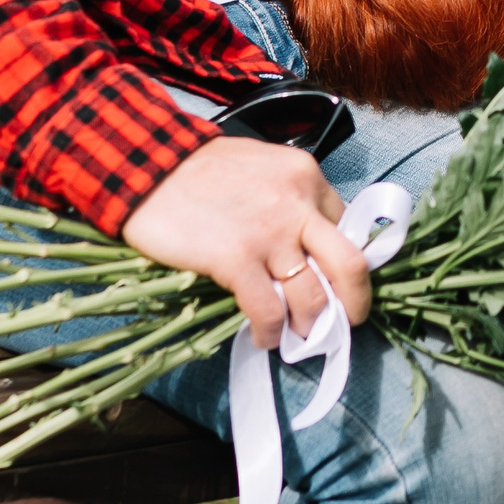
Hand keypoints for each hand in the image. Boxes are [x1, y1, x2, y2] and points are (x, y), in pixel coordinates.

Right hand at [122, 137, 370, 348]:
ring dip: (311, 327)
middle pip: (350, 265)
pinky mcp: (236, 260)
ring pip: (313, 297)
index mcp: (306, 177)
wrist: (149, 165)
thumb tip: (306, 244)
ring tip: (299, 338)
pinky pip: (269, 311)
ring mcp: (269, 234)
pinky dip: (271, 333)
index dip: (344, 260)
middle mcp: (297, 204)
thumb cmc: (201, 168)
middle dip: (355, 302)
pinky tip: (263, 338)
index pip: (346, 227)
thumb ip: (290, 198)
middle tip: (345, 322)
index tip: (336, 281)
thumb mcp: (264, 168)